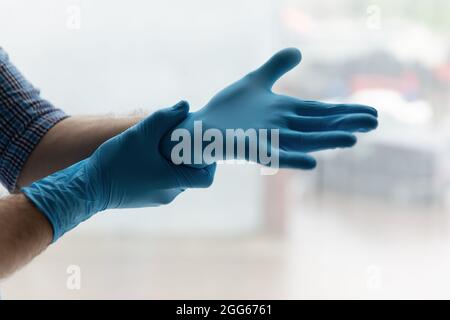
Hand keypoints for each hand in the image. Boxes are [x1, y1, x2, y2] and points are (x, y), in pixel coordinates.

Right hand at [22, 101, 215, 240]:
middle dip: (190, 157)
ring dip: (175, 162)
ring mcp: (157, 198)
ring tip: (165, 145)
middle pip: (192, 175)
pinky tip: (151, 155)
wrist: (87, 187)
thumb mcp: (141, 134)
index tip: (201, 144)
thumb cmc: (116, 161)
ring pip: (177, 178)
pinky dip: (163, 170)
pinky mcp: (146, 198)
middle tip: (183, 139)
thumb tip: (184, 105)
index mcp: (174, 182)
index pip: (206, 177)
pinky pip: (163, 182)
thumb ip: (164, 118)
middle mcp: (169, 194)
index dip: (209, 161)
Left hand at [160, 48, 377, 168]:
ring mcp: (267, 139)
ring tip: (354, 139)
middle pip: (318, 124)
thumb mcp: (256, 82)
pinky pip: (274, 157)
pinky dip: (293, 160)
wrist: (200, 126)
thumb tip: (299, 51)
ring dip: (327, 140)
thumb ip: (277, 66)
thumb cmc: (228, 109)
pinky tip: (312, 163)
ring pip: (303, 140)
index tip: (371, 111)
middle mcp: (281, 127)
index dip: (344, 111)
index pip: (320, 111)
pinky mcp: (250, 149)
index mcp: (285, 112)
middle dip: (345, 122)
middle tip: (375, 121)